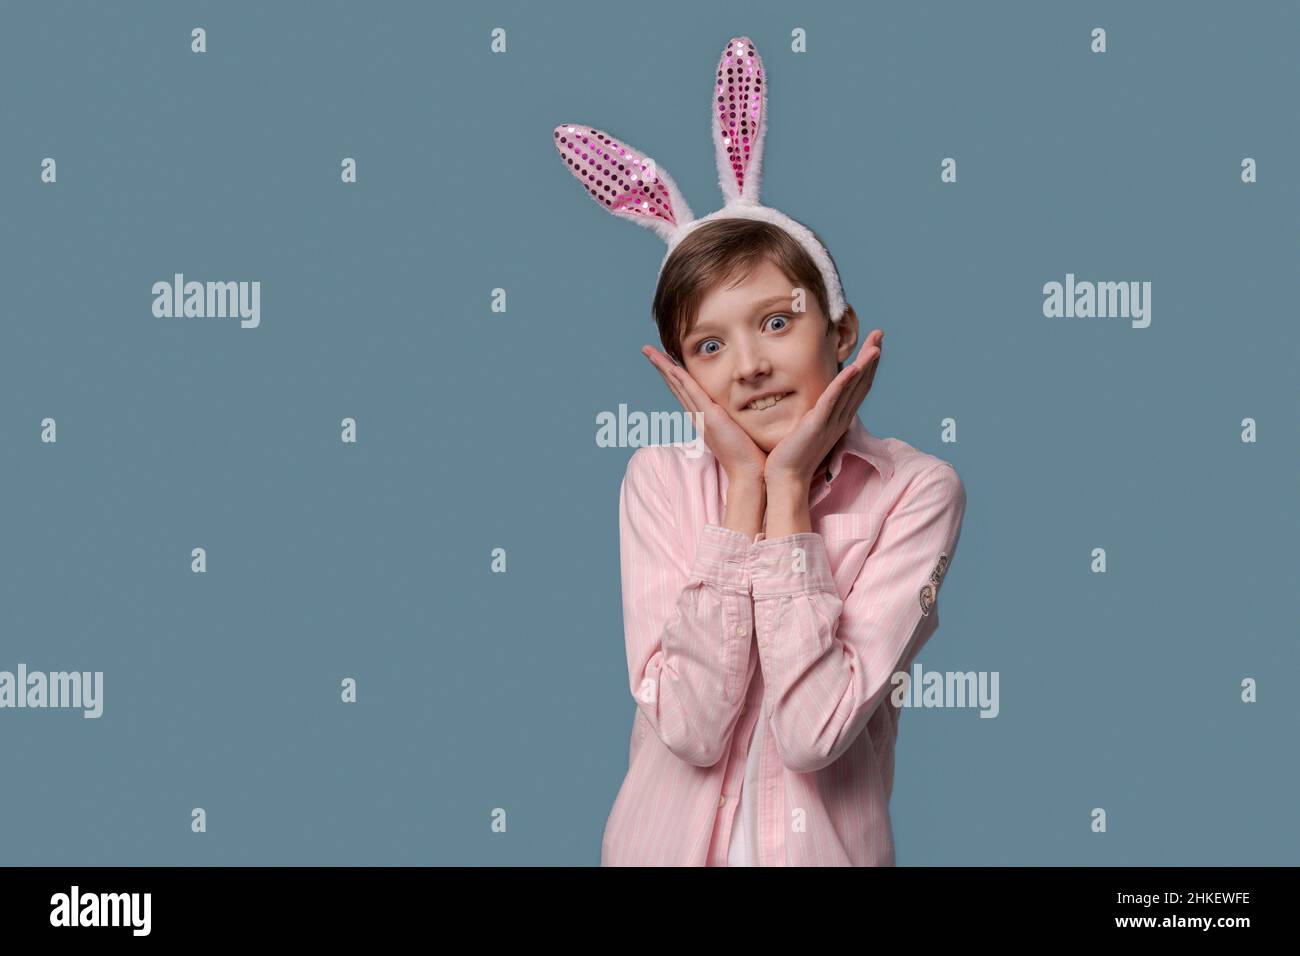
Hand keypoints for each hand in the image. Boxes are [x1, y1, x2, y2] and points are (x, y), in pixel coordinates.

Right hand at [641, 345, 767, 485]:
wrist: (751, 474)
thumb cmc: (751, 456)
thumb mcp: (741, 430)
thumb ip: (738, 418)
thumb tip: (748, 407)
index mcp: (704, 418)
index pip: (685, 390)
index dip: (673, 374)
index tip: (664, 358)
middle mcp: (698, 416)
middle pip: (675, 385)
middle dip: (661, 366)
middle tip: (647, 349)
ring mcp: (702, 416)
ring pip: (678, 385)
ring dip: (663, 367)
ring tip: (649, 351)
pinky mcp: (710, 417)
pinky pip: (691, 392)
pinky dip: (679, 378)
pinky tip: (670, 365)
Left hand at [764, 329, 883, 490]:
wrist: (786, 478)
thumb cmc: (792, 454)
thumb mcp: (808, 427)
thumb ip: (815, 412)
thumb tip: (814, 399)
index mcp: (838, 418)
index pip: (857, 387)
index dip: (867, 365)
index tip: (873, 345)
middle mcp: (840, 418)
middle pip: (862, 383)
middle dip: (871, 357)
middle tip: (879, 334)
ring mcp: (831, 421)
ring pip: (853, 388)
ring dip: (865, 365)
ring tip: (875, 345)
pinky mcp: (817, 424)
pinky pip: (833, 400)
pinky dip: (844, 383)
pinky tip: (853, 367)